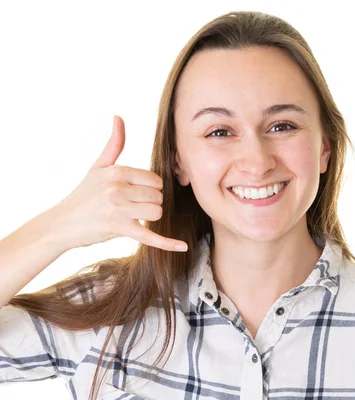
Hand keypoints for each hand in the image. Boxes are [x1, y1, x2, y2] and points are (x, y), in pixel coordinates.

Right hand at [54, 116, 187, 251]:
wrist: (61, 224)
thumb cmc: (83, 195)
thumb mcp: (97, 167)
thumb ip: (114, 143)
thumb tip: (118, 116)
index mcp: (117, 171)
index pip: (155, 179)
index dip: (151, 188)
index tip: (138, 193)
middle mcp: (118, 188)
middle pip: (158, 196)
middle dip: (151, 203)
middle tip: (133, 207)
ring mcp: (118, 209)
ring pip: (157, 212)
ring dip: (150, 218)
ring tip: (134, 217)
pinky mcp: (119, 229)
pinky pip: (150, 236)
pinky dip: (167, 242)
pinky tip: (182, 246)